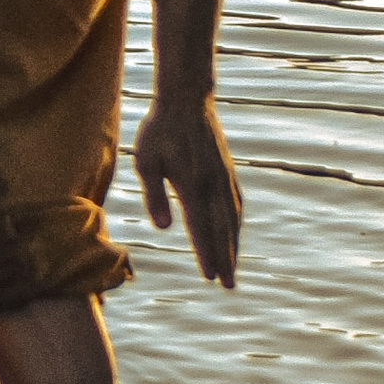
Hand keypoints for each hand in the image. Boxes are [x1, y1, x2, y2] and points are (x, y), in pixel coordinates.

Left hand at [135, 93, 241, 288]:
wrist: (186, 98)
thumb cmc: (159, 130)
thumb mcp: (146, 161)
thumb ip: (155, 195)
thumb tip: (165, 228)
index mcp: (193, 185)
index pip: (200, 228)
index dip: (206, 253)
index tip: (210, 276)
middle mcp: (213, 185)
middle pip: (221, 229)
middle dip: (225, 258)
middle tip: (228, 285)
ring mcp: (224, 177)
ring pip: (232, 218)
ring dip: (233, 245)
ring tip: (233, 267)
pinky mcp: (227, 169)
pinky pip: (235, 202)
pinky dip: (236, 222)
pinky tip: (235, 231)